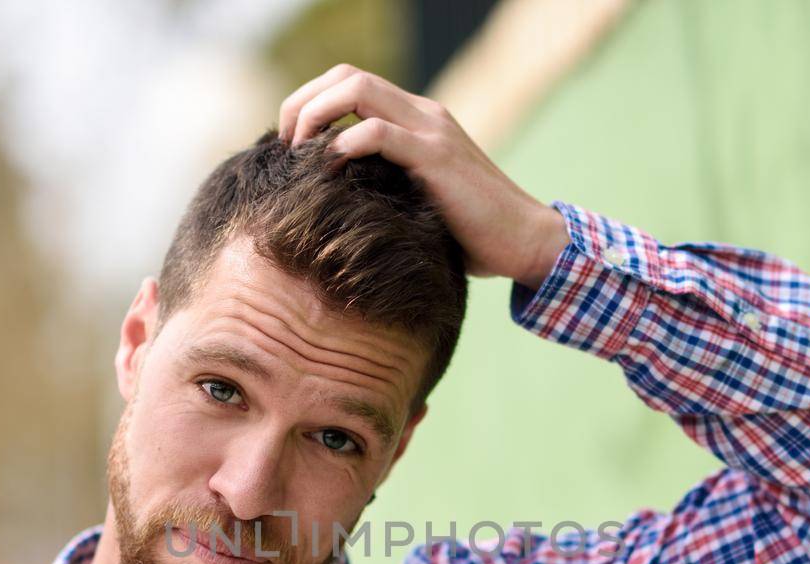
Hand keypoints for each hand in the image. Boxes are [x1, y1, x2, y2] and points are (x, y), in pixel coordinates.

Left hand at [279, 64, 568, 289]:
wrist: (525, 240)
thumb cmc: (473, 233)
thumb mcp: (421, 199)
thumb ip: (389, 185)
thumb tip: (338, 203)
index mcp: (418, 119)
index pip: (351, 82)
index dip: (310, 102)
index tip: (290, 145)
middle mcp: (423, 114)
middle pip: (347, 76)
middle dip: (302, 103)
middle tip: (284, 145)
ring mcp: (431, 131)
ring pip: (357, 90)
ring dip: (315, 115)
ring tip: (299, 154)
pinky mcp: (436, 158)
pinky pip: (378, 132)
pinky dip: (344, 144)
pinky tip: (329, 169)